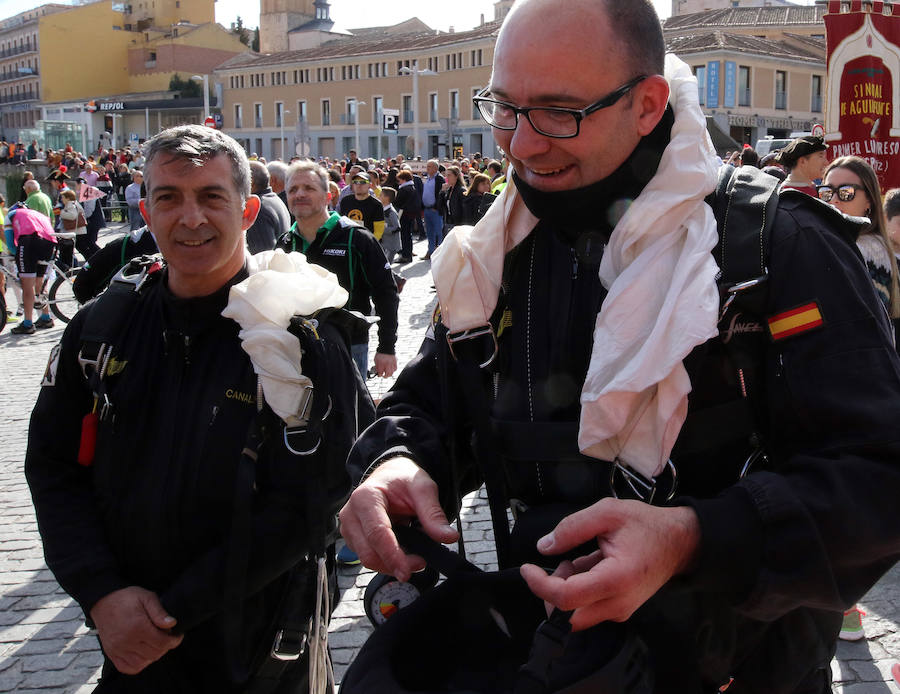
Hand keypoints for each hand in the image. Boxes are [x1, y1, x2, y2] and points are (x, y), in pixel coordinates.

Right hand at [90, 586, 182, 674]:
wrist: (103, 601)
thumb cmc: (126, 598)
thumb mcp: (146, 597)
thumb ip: (159, 612)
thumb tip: (172, 623)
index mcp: (138, 626)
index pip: (162, 643)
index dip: (174, 641)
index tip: (177, 636)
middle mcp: (127, 641)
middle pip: (154, 654)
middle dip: (165, 647)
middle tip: (166, 638)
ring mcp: (117, 649)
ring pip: (142, 663)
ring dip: (152, 656)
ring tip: (155, 645)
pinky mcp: (111, 653)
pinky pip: (127, 668)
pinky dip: (138, 665)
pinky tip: (143, 654)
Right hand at [338, 457, 457, 580]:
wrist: (390, 475)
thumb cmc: (403, 480)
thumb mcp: (423, 488)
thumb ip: (433, 513)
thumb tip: (449, 537)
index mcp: (365, 497)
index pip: (377, 533)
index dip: (392, 555)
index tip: (407, 571)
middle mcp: (350, 514)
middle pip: (369, 552)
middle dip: (395, 563)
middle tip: (421, 562)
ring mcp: (349, 528)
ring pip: (368, 559)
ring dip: (392, 563)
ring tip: (414, 554)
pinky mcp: (353, 538)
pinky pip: (369, 557)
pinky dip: (387, 559)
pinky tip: (401, 550)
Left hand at [372, 353, 396, 377]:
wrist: (386, 347)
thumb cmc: (380, 354)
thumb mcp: (375, 360)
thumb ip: (376, 366)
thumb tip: (377, 371)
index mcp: (381, 364)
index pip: (380, 373)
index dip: (379, 375)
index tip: (379, 375)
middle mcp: (387, 364)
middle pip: (387, 374)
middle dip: (385, 376)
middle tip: (384, 376)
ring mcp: (392, 363)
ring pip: (392, 372)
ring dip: (389, 374)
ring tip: (387, 373)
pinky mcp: (395, 362)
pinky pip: (395, 369)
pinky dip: (393, 370)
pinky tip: (391, 369)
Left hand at [519, 498, 699, 630]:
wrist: (679, 542)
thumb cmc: (646, 526)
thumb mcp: (607, 512)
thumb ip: (572, 527)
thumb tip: (544, 546)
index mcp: (616, 579)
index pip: (566, 598)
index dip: (540, 585)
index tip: (528, 568)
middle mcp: (619, 603)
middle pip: (567, 617)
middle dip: (552, 592)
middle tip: (561, 563)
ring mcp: (620, 611)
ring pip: (576, 615)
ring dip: (566, 590)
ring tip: (579, 560)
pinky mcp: (620, 610)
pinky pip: (588, 609)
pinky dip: (578, 590)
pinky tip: (589, 566)